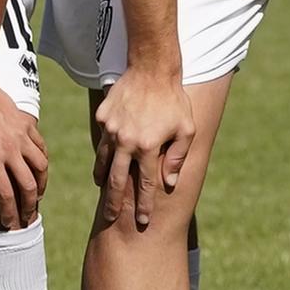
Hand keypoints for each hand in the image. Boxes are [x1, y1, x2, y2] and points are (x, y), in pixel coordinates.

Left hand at [0, 78, 49, 232]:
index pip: (6, 195)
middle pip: (28, 186)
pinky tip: (38, 168)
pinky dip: (42, 160)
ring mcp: (20, 136)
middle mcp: (10, 150)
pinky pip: (40, 146)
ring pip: (40, 167)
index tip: (9, 224)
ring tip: (37, 195)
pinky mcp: (25, 124)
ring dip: (41, 184)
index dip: (9, 214)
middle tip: (28, 217)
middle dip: (30, 206)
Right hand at [91, 63, 197, 231]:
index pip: (146, 184)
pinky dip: (103, 154)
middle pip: (118, 180)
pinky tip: (105, 163)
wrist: (151, 68)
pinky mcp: (103, 117)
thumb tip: (169, 183)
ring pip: (104, 162)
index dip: (145, 204)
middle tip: (110, 218)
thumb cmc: (173, 100)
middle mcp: (126, 141)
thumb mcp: (186, 129)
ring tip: (104, 192)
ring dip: (104, 179)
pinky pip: (103, 141)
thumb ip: (177, 157)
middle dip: (115, 203)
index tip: (143, 221)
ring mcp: (111, 129)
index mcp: (148, 147)